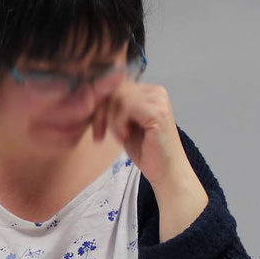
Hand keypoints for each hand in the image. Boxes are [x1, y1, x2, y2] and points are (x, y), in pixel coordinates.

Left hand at [92, 80, 207, 235]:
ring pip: (118, 97)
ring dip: (110, 120)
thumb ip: (114, 108)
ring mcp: (159, 100)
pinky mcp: (158, 112)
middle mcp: (156, 91)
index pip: (116, 86)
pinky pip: (125, 107)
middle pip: (115, 89)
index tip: (97, 128)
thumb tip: (93, 94)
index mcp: (149, 91)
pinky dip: (118, 124)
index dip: (101, 105)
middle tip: (99, 134)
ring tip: (118, 138)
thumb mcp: (124, 124)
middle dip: (101, 112)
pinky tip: (124, 138)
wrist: (166, 172)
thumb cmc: (146, 151)